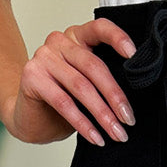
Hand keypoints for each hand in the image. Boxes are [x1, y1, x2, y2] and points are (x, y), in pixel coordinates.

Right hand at [3, 18, 138, 146]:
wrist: (32, 120)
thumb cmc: (61, 103)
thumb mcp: (87, 87)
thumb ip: (102, 81)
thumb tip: (130, 101)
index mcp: (77, 37)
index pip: (99, 28)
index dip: (117, 38)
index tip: (134, 55)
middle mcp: (59, 42)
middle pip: (94, 66)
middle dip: (114, 96)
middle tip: (128, 119)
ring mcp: (43, 57)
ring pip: (81, 86)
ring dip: (102, 114)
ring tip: (116, 133)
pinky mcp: (32, 76)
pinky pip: (64, 102)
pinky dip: (83, 124)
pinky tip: (96, 138)